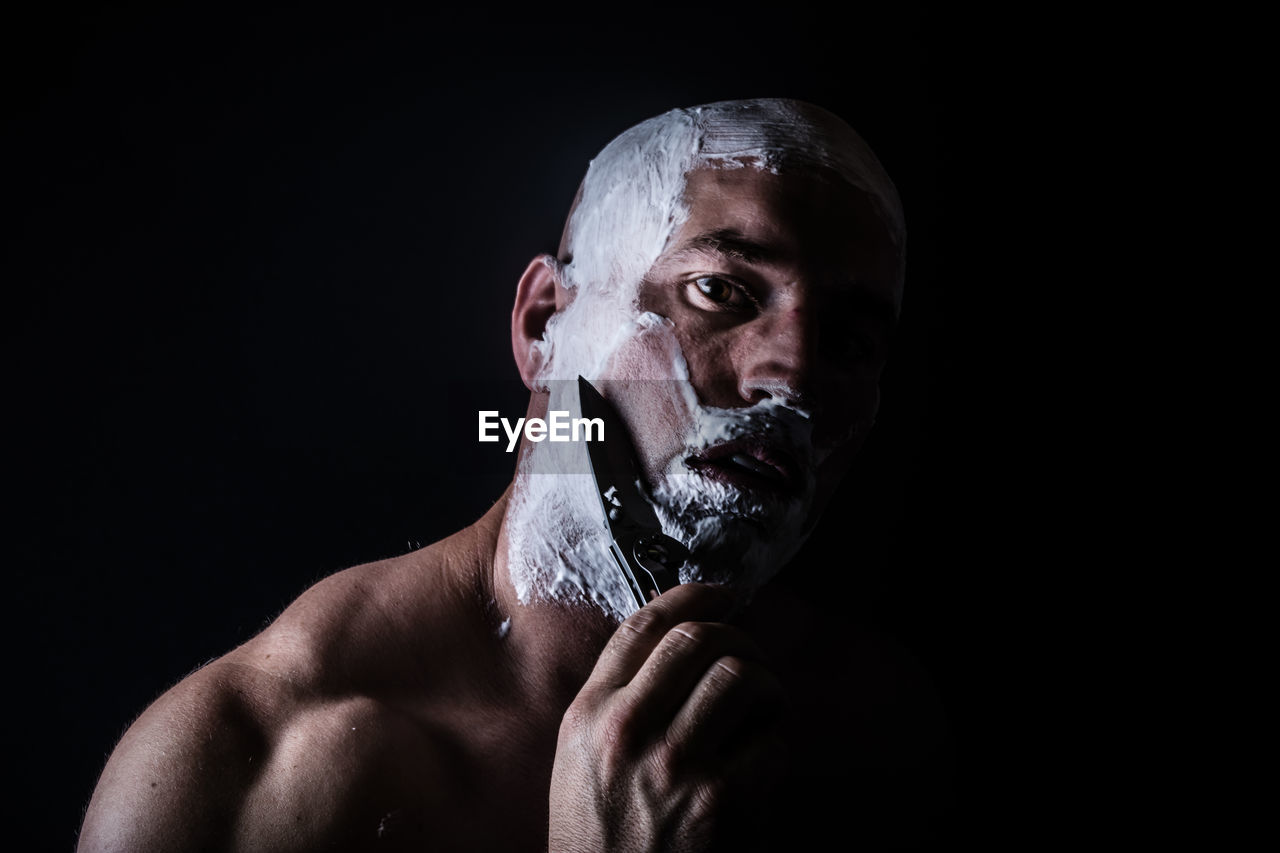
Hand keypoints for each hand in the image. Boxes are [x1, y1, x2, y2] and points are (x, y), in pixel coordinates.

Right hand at [548, 583, 787, 852]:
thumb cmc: (598, 834)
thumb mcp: (580, 756)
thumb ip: (617, 696)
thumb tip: (681, 637)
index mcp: (588, 715)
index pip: (644, 627)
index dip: (693, 594)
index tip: (724, 592)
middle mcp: (628, 732)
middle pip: (698, 639)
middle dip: (738, 635)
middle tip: (750, 655)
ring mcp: (676, 767)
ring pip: (741, 676)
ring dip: (765, 682)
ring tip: (763, 704)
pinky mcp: (722, 804)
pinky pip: (772, 739)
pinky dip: (778, 738)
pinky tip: (766, 751)